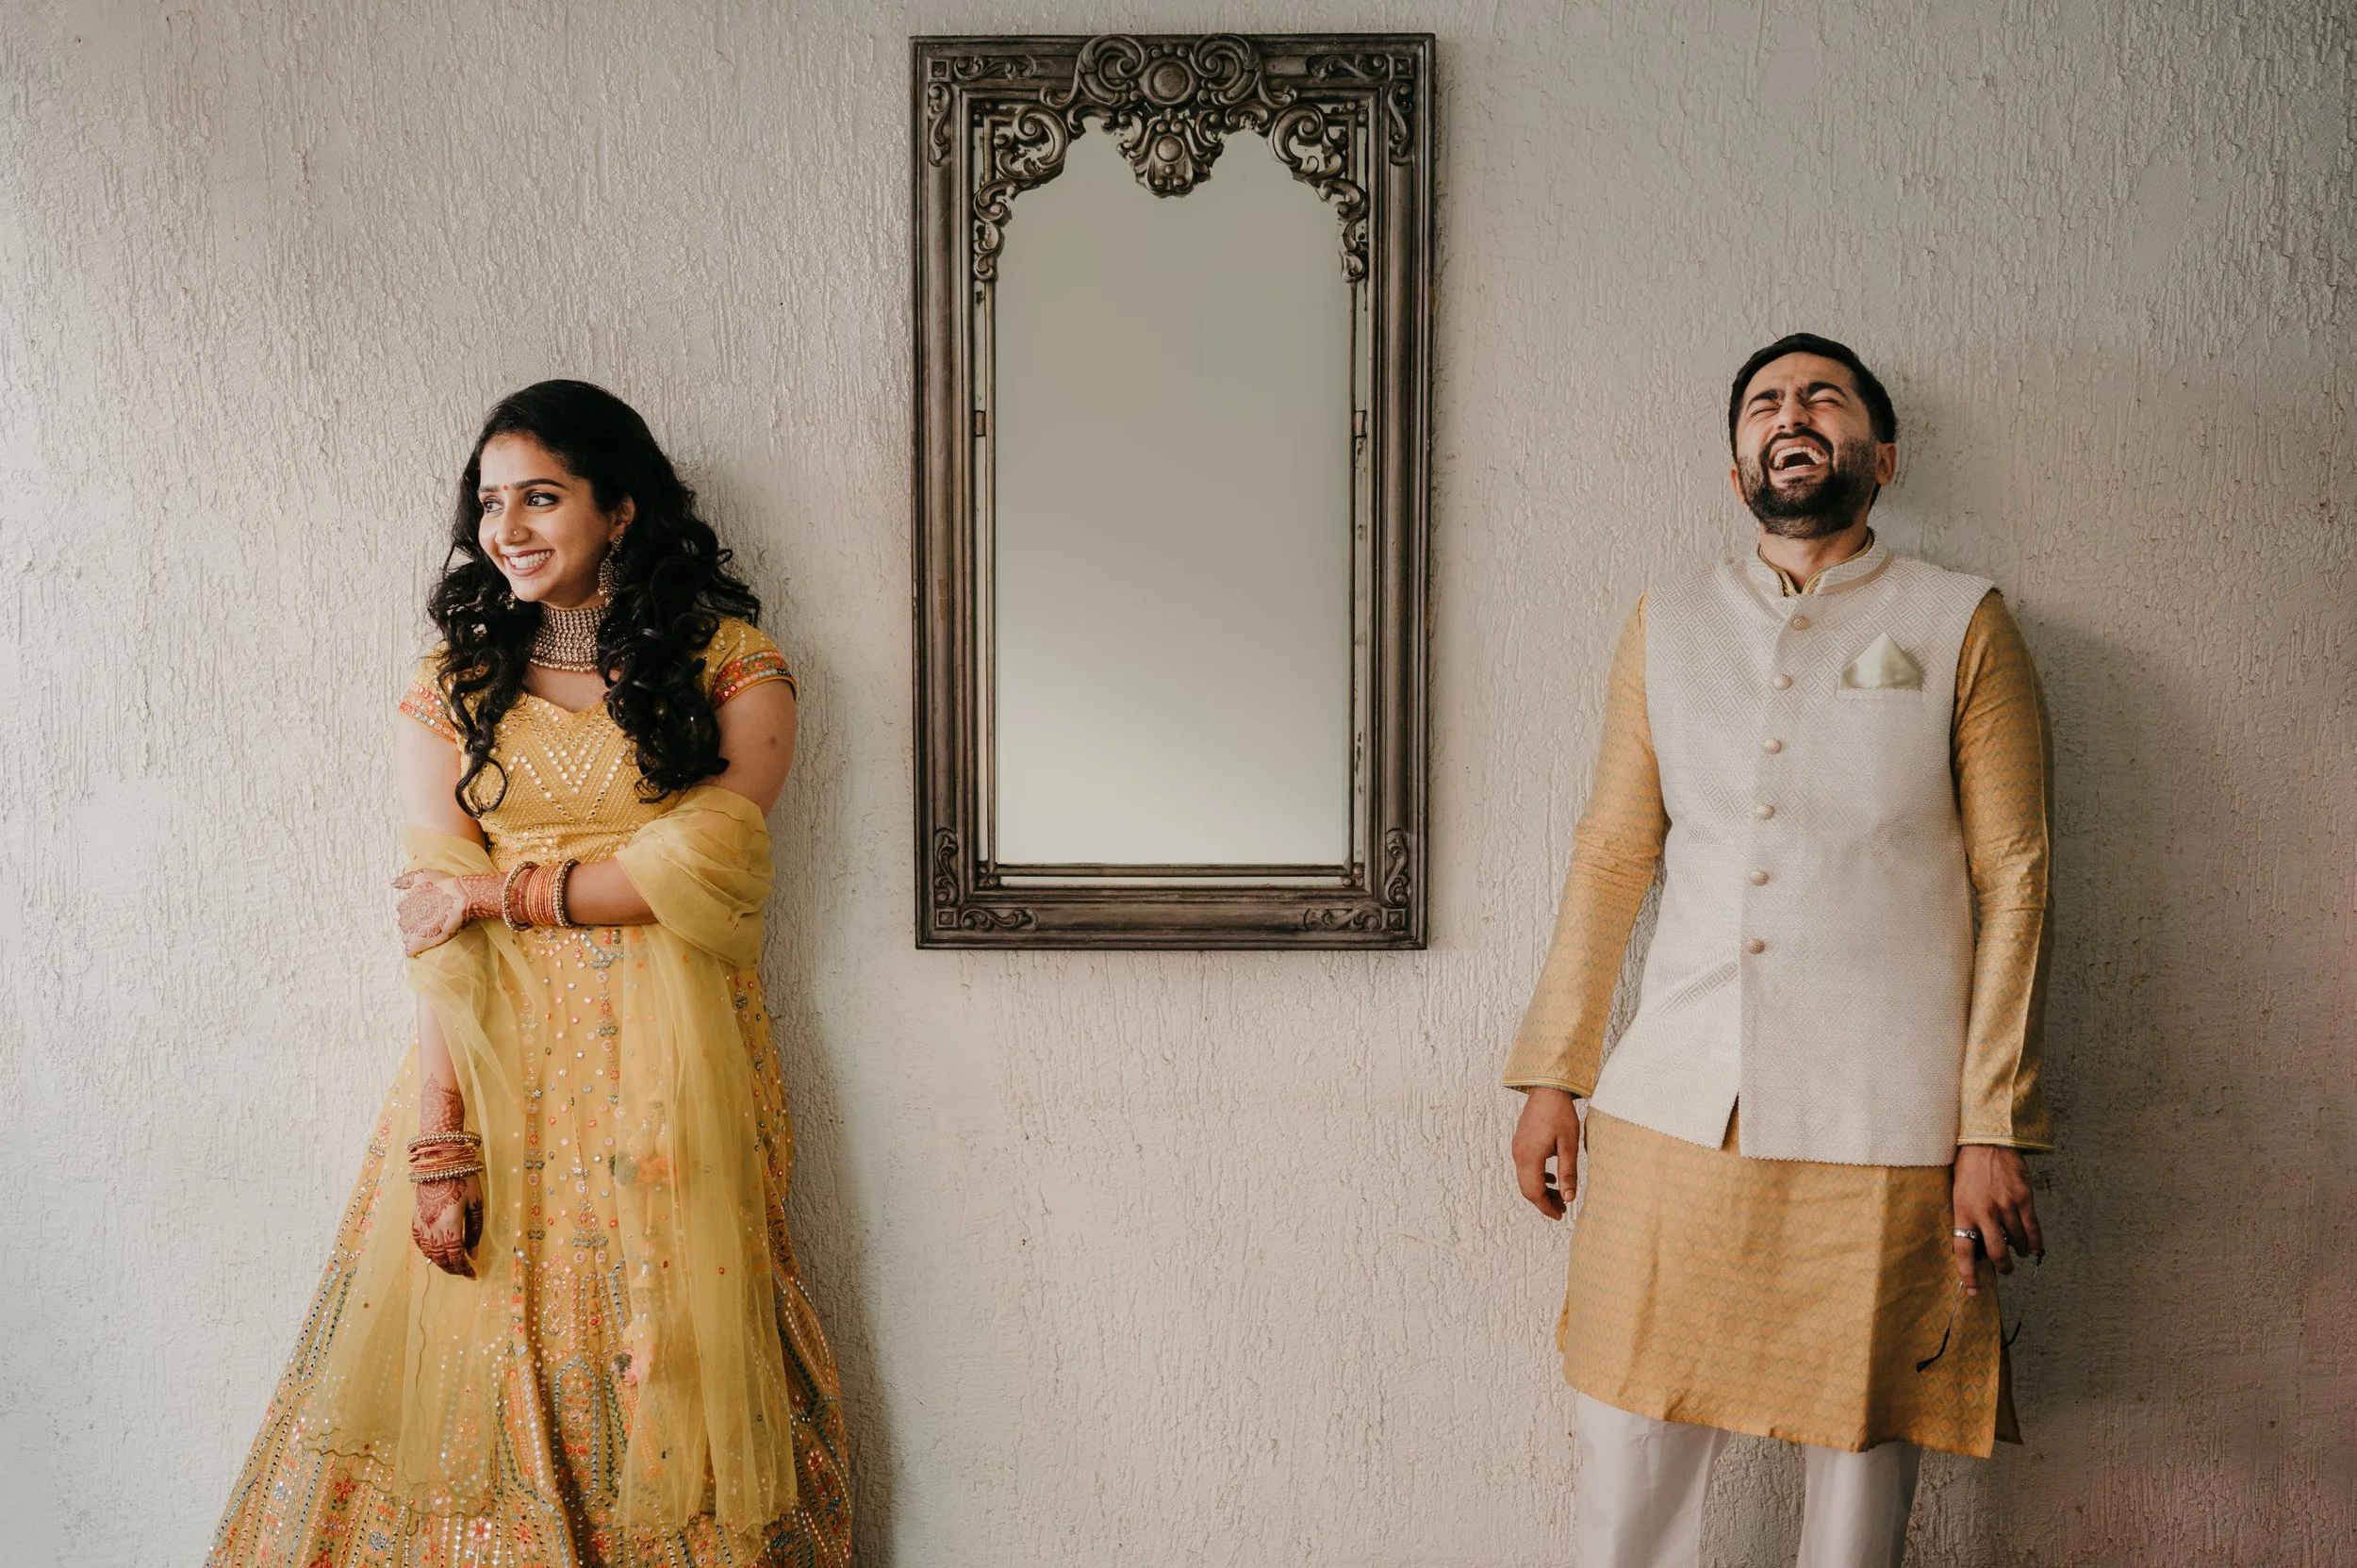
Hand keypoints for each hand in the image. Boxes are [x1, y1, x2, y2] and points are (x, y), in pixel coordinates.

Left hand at [394, 869, 474, 954]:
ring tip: (432, 932)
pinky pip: (410, 951)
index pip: (404, 912)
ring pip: (408, 938)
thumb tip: (392, 883)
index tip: (429, 911)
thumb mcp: (421, 875)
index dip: (416, 912)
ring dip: (417, 936)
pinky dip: (416, 949)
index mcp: (402, 904)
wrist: (458, 897)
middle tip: (433, 922)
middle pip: (406, 925)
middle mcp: (403, 918)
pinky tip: (427, 944)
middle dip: (416, 925)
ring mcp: (410, 932)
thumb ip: (405, 879)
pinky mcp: (418, 943)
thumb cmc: (442, 884)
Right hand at [412, 1170, 483, 1277]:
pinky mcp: (415, 1216)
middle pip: (440, 1258)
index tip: (472, 1275)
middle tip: (464, 1272)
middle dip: (453, 1268)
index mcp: (450, 1224)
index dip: (464, 1269)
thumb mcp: (476, 1203)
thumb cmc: (463, 1179)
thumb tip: (474, 1254)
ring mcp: (421, 1222)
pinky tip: (434, 1252)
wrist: (439, 1161)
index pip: (455, 1256)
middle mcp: (432, 1227)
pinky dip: (426, 1251)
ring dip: (440, 1262)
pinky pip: (418, 1241)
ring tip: (451, 1265)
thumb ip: (475, 1230)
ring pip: (428, 1252)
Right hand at [1511, 1087, 1583, 1218]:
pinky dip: (1537, 1178)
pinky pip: (1525, 1168)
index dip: (1546, 1207)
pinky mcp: (1520, 1143)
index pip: (1534, 1192)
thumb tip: (1569, 1199)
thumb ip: (1568, 1173)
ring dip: (1541, 1191)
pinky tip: (1552, 1178)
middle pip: (1527, 1189)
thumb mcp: (1569, 1145)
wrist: (1547, 1088)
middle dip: (1543, 1202)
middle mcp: (1519, 1154)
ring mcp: (1517, 1148)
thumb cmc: (1560, 1114)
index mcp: (1530, 1156)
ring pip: (1525, 1179)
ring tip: (1560, 1196)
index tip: (1560, 1215)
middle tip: (1562, 1210)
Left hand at [1951, 1144, 2043, 1293]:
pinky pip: (2032, 1229)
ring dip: (2018, 1252)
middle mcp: (1984, 1212)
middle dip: (2002, 1266)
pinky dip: (2034, 1243)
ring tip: (2018, 1252)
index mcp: (1963, 1211)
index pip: (1963, 1250)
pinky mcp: (2023, 1199)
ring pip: (2015, 1242)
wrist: (1988, 1141)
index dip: (1968, 1273)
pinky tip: (2034, 1249)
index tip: (1973, 1290)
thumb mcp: (1958, 1192)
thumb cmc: (1969, 1167)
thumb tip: (1974, 1242)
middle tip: (2004, 1268)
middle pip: (1995, 1252)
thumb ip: (1967, 1216)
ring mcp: (2006, 1206)